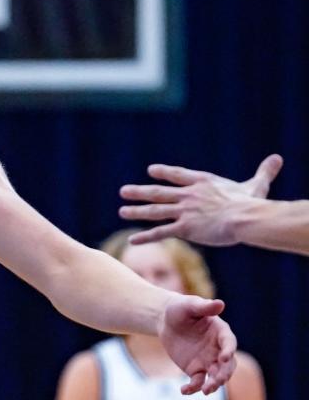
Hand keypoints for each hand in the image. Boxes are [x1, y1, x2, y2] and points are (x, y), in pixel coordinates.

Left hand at [119, 154, 282, 244]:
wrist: (244, 217)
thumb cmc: (252, 203)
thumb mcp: (256, 184)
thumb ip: (264, 172)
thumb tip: (278, 158)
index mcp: (203, 182)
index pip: (178, 175)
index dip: (164, 173)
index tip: (151, 171)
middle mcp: (189, 195)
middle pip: (159, 192)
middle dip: (140, 192)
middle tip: (123, 191)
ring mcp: (184, 211)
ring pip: (154, 211)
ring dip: (136, 211)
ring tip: (122, 210)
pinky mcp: (184, 228)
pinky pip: (160, 233)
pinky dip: (146, 237)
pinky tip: (132, 240)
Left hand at [158, 296, 235, 393]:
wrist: (166, 321)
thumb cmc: (181, 309)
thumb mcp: (190, 306)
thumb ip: (204, 307)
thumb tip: (220, 303)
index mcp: (221, 333)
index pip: (229, 343)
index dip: (228, 351)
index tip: (223, 358)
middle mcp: (218, 349)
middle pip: (227, 365)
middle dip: (224, 374)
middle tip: (217, 381)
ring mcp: (208, 361)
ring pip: (215, 376)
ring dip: (213, 384)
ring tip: (205, 390)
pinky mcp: (195, 369)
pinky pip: (197, 382)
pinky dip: (193, 388)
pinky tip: (184, 391)